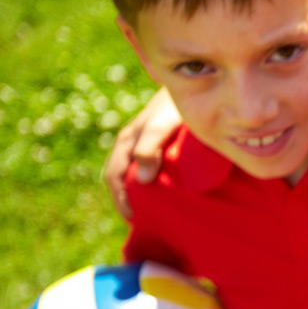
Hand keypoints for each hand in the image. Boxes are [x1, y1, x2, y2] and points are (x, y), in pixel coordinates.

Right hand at [103, 87, 179, 218]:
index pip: (115, 177)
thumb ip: (150, 147)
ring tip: (151, 215)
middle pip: (120, 179)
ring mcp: (143, 143)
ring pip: (132, 174)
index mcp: (128, 141)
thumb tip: (141, 180)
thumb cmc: (177, 106)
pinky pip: (145, 168)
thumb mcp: (163, 125)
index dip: (122, 200)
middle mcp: (131, 143)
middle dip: (127, 201)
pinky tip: (163, 196)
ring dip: (138, 194)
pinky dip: (148, 185)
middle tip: (142, 224)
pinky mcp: (157, 144)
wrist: (191, 85)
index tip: (134, 219)